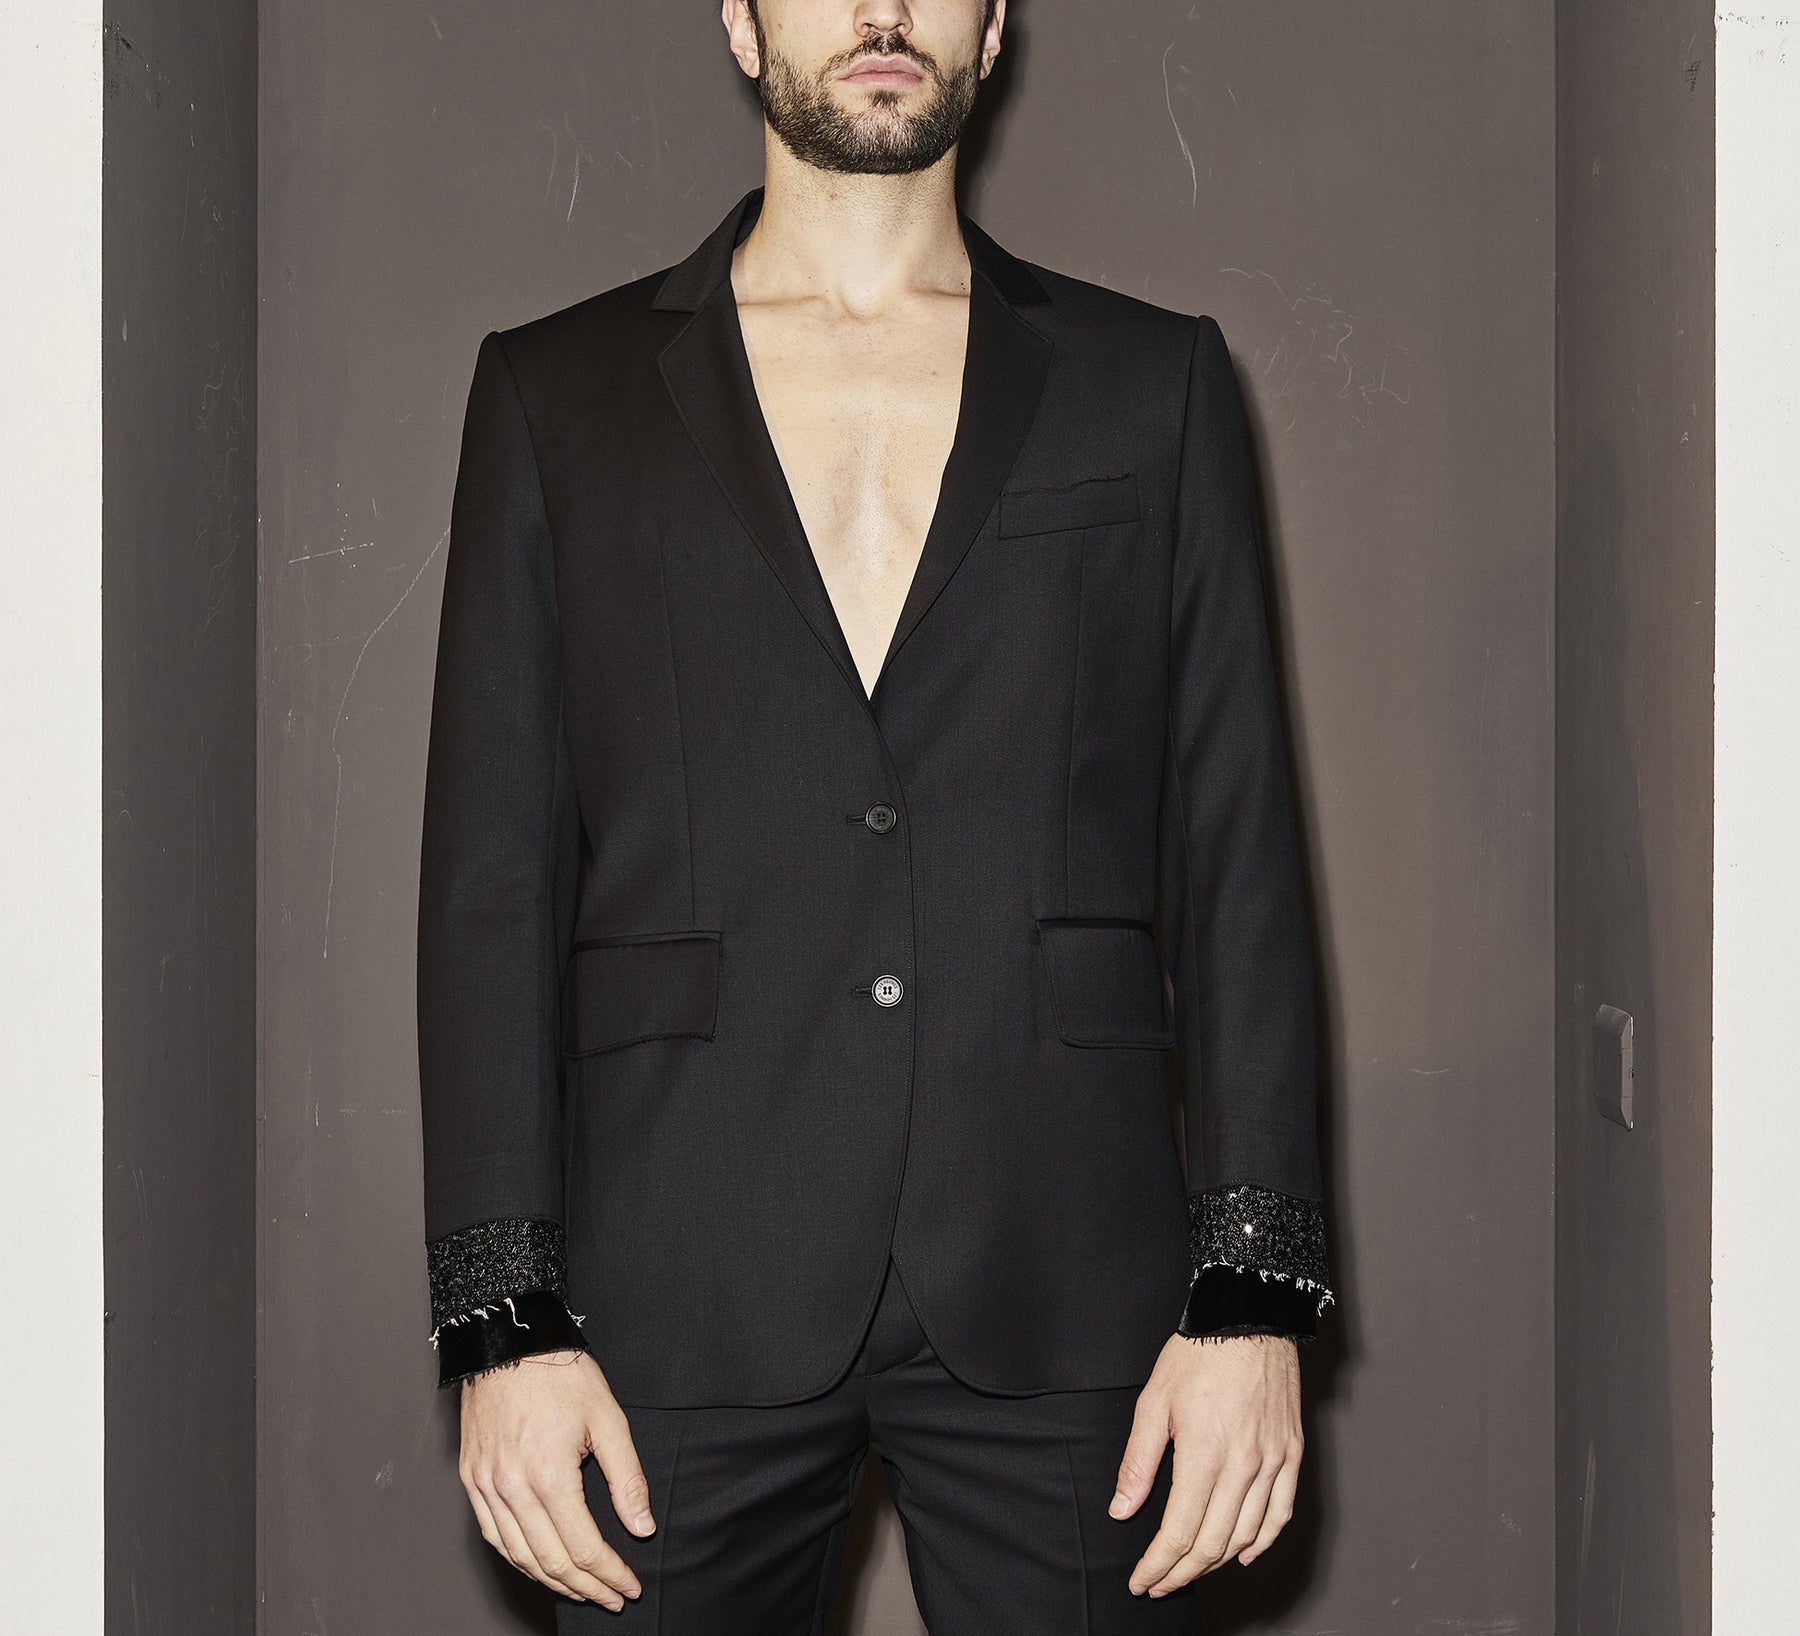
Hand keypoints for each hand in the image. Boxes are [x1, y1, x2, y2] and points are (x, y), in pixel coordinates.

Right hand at [457, 1347, 654, 1610]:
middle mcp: (510, 1488)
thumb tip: (641, 1527)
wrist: (508, 1338)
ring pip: (518, 1556)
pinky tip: (539, 1564)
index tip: (630, 1586)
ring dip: (552, 1581)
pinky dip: (518, 1559)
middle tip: (612, 1597)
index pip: (583, 1548)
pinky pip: (493, 1535)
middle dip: (586, 1587)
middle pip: (550, 1561)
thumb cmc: (560, 1372)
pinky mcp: (471, 1478)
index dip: (610, 1574)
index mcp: (548, 1476)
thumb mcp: (608, 1418)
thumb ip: (627, 1478)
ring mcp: (485, 1485)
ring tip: (582, 1590)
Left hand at [1109, 1332, 1303, 1595]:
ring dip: (1216, 1563)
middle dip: (1182, 1572)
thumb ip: (1138, 1462)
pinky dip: (1261, 1542)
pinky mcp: (1291, 1454)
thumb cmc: (1199, 1353)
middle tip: (1159, 1582)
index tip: (1142, 1579)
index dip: (1158, 1564)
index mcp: (1205, 1454)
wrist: (1249, 1317)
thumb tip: (1122, 1509)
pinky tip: (1242, 1553)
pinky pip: (1280, 1514)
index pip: (1180, 1532)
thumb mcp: (1153, 1401)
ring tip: (1190, 1570)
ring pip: (1246, 1535)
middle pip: (1213, 1544)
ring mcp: (1273, 1462)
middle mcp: (1244, 1465)